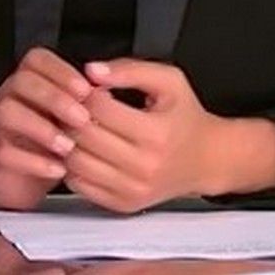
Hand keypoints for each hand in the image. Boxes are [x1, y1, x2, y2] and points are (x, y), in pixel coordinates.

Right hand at [0, 47, 93, 209]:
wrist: (11, 178)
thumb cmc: (43, 144)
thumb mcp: (64, 120)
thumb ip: (82, 104)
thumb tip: (107, 92)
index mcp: (27, 85)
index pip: (36, 61)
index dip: (60, 71)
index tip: (85, 89)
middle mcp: (8, 99)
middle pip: (21, 82)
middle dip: (55, 98)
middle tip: (82, 118)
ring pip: (7, 112)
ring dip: (42, 128)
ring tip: (68, 146)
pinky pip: (3, 152)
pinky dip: (33, 161)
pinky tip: (58, 168)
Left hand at [64, 59, 219, 212]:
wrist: (207, 160)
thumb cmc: (185, 118)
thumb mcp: (169, 81)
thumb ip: (130, 70)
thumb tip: (92, 70)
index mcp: (156, 134)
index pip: (99, 109)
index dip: (86, 92)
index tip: (88, 88)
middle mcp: (144, 166)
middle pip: (83, 136)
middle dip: (72, 115)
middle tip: (75, 106)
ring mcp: (133, 189)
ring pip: (75, 162)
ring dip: (67, 141)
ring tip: (77, 127)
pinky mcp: (124, 204)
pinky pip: (79, 184)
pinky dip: (72, 166)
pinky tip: (82, 150)